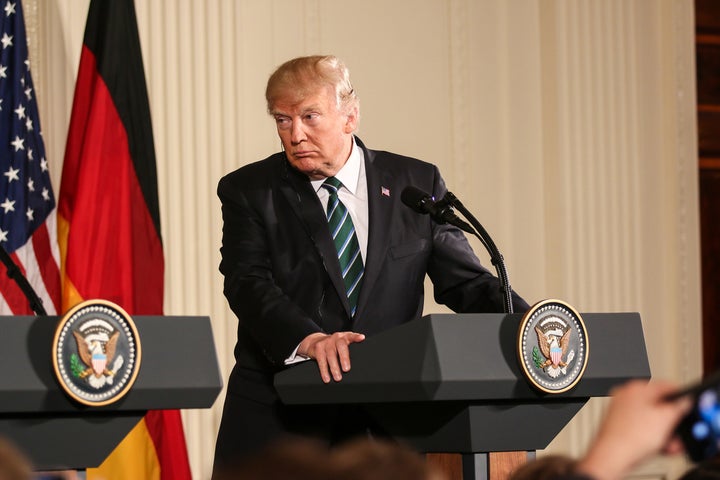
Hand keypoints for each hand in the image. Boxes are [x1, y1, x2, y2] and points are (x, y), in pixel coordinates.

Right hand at [298, 331, 365, 382]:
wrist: (315, 341)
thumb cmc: (333, 346)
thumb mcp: (342, 345)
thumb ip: (349, 350)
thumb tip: (360, 364)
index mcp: (344, 337)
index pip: (351, 335)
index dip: (356, 337)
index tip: (361, 338)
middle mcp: (336, 338)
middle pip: (341, 345)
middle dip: (344, 357)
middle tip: (346, 369)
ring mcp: (326, 342)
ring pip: (331, 354)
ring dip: (334, 367)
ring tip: (338, 378)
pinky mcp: (318, 348)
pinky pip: (321, 360)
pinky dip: (324, 370)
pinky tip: (327, 377)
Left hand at [575, 379, 692, 479]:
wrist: (612, 457)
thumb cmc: (630, 436)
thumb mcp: (666, 419)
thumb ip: (679, 407)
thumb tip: (685, 400)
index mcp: (636, 387)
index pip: (665, 385)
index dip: (681, 396)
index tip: (689, 405)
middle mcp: (625, 395)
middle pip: (658, 405)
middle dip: (672, 421)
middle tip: (679, 431)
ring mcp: (620, 410)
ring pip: (650, 418)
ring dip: (664, 431)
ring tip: (670, 443)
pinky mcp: (618, 425)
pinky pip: (641, 427)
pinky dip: (652, 435)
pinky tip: (659, 446)